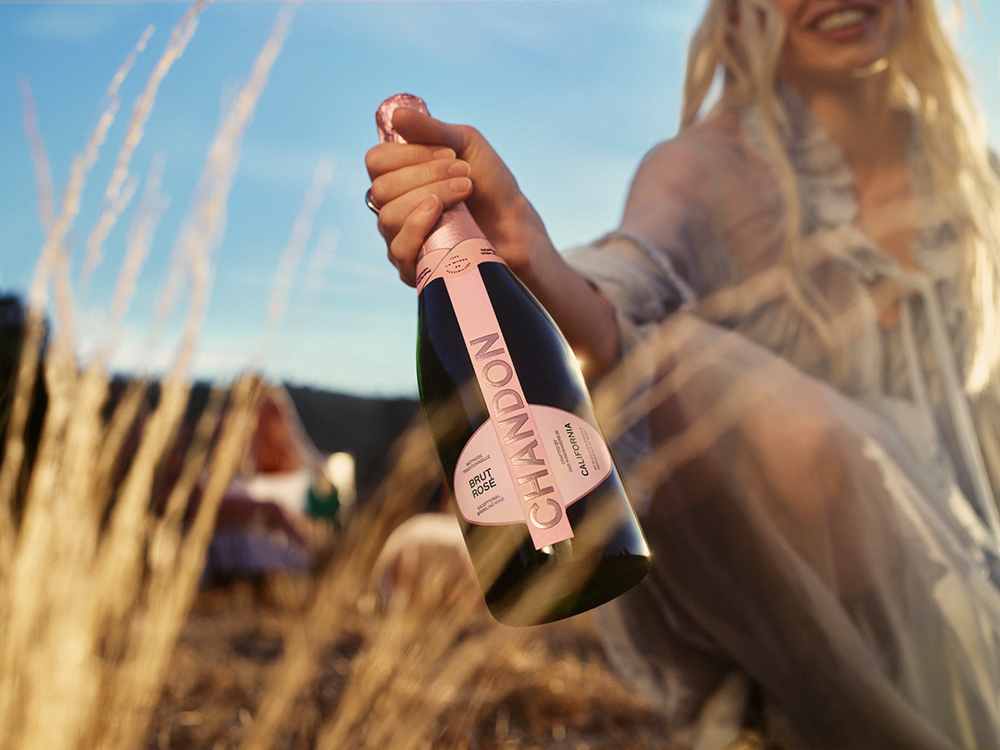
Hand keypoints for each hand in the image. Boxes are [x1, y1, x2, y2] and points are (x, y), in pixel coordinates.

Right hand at [365, 107, 549, 285]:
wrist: (515, 224)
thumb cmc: (490, 184)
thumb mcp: (465, 144)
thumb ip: (431, 130)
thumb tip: (397, 115)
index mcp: (399, 177)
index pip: (376, 161)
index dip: (408, 154)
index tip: (448, 154)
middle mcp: (393, 207)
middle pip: (382, 188)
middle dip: (426, 176)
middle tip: (463, 174)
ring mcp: (399, 239)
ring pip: (389, 216)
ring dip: (430, 197)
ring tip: (464, 192)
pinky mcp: (412, 268)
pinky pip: (399, 248)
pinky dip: (418, 225)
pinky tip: (440, 214)